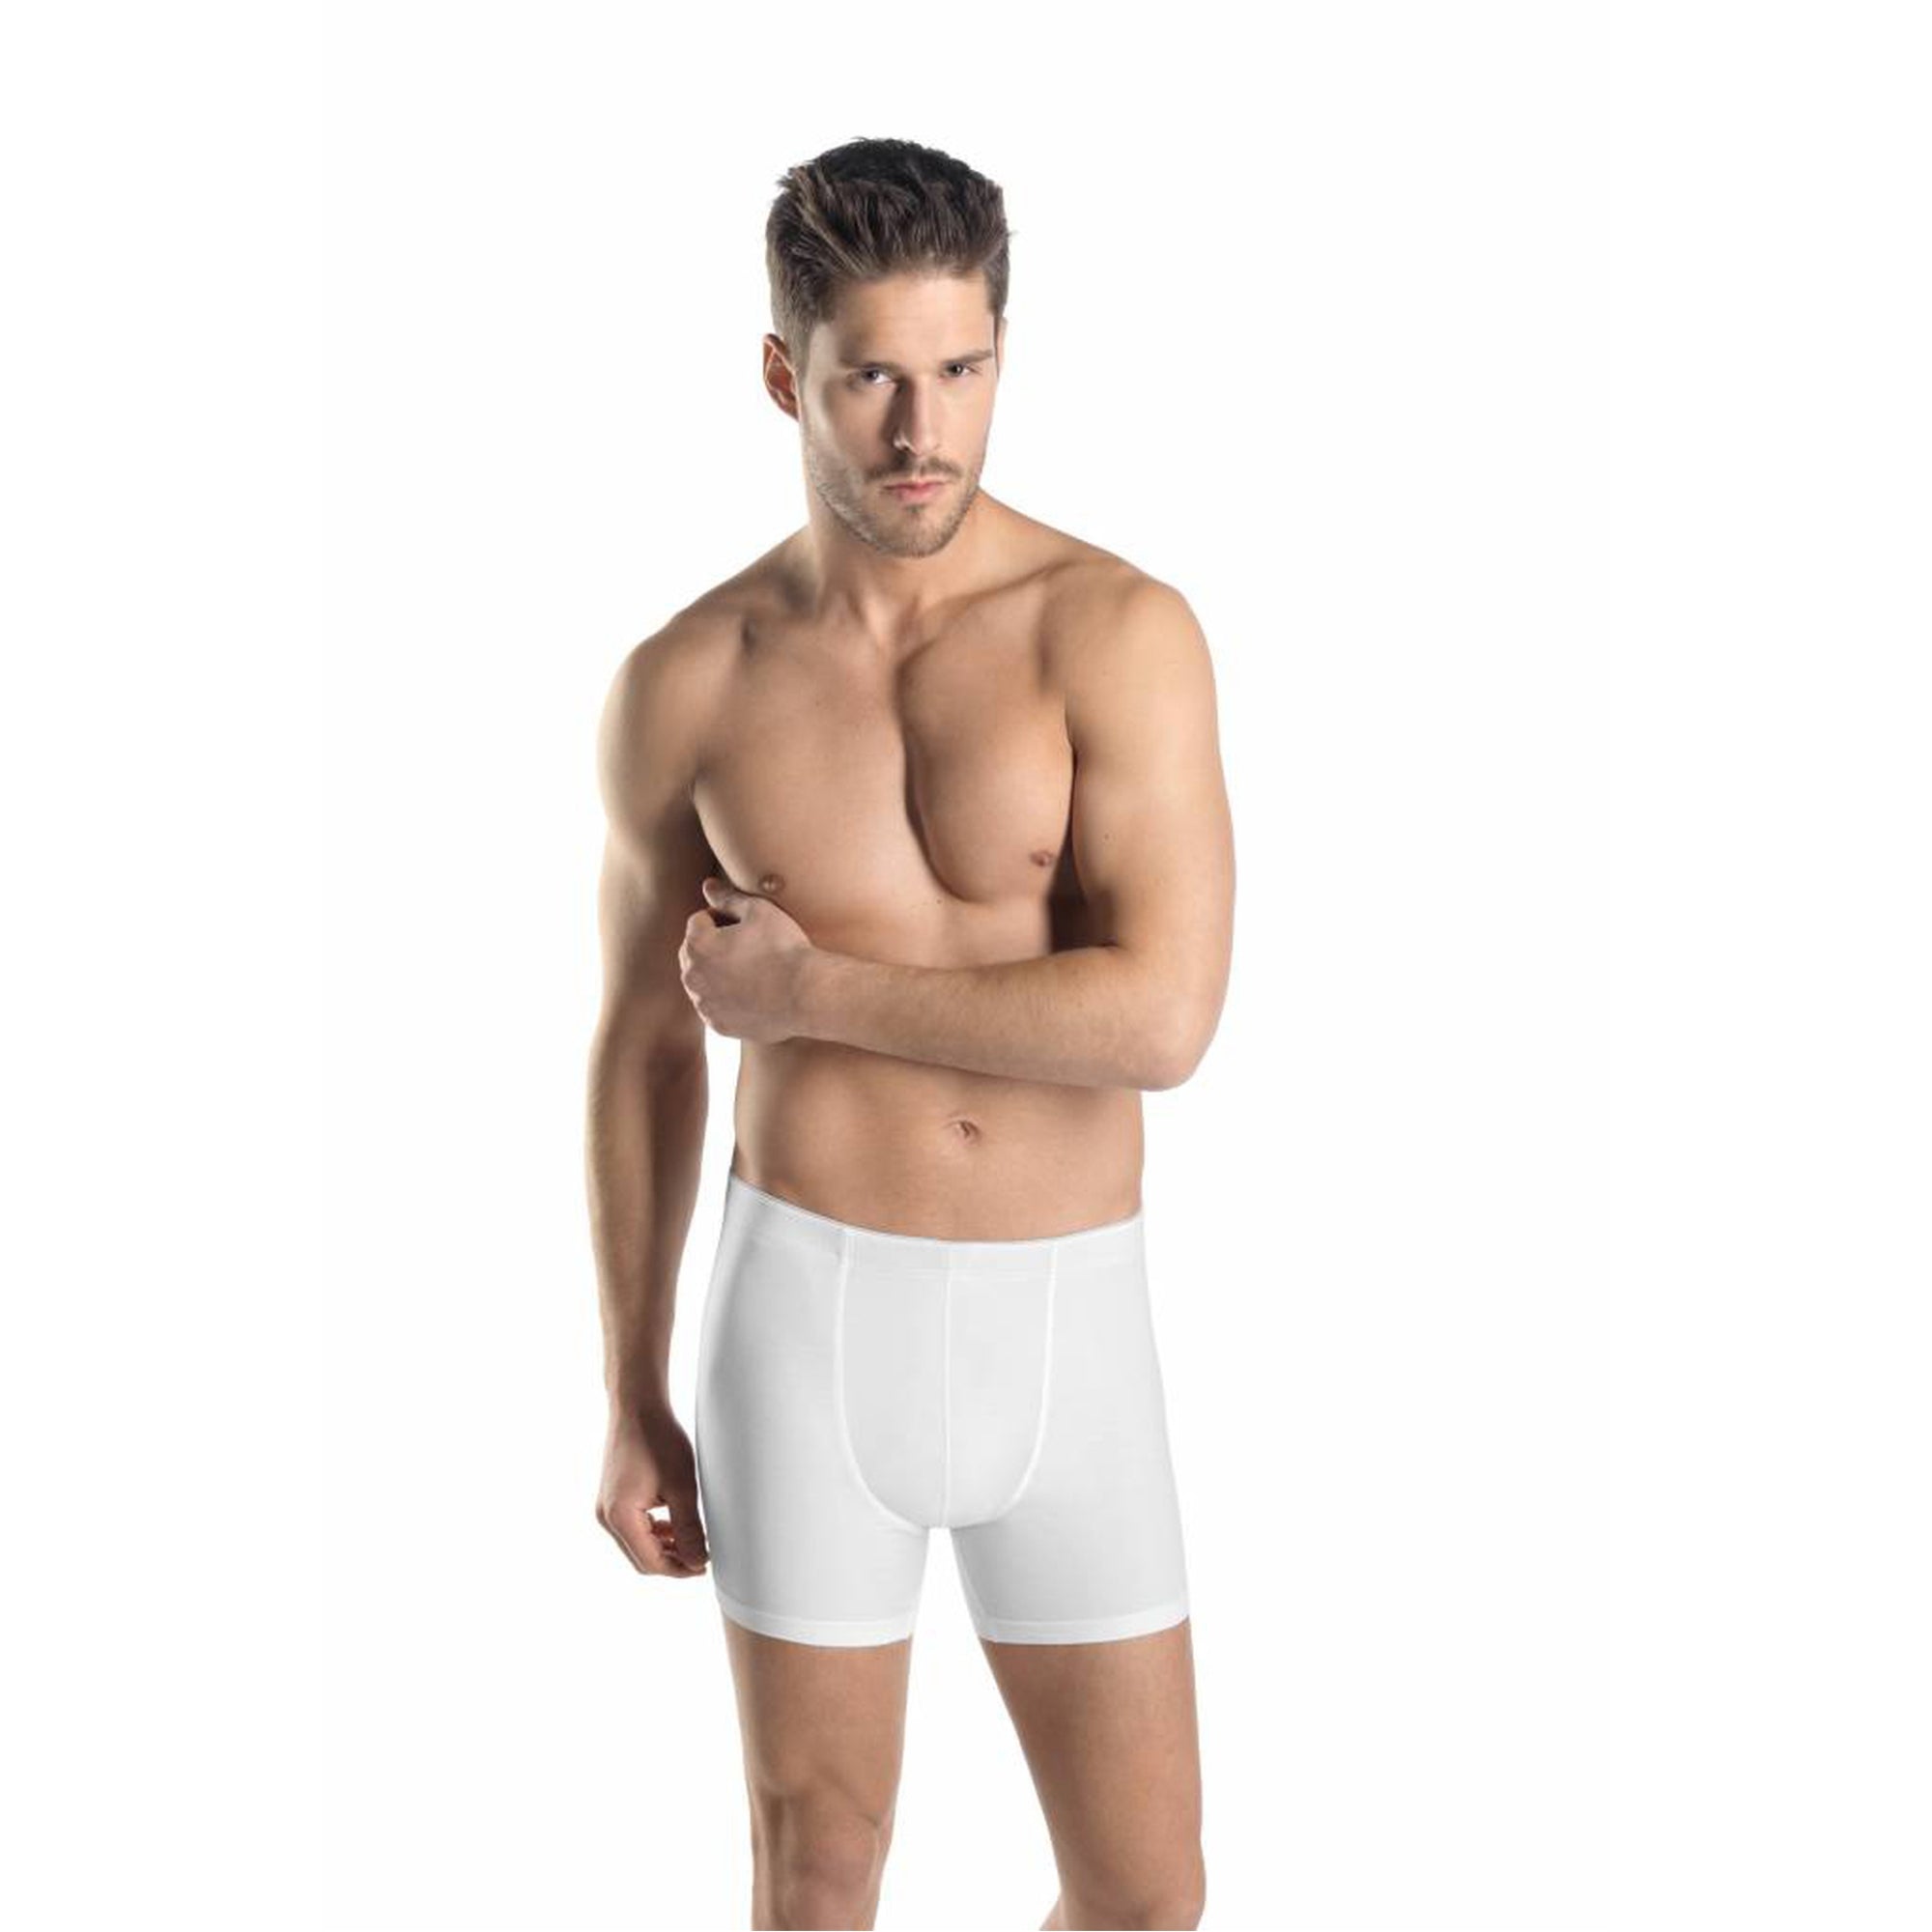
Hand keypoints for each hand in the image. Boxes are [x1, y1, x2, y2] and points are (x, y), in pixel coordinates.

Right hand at [596, 1404, 708, 1577]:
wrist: (637, 1406)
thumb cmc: (658, 1439)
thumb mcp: (681, 1486)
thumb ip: (689, 1529)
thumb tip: (699, 1561)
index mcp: (619, 1517)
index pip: (650, 1562)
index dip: (680, 1569)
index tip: (705, 1565)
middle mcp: (606, 1516)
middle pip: (641, 1557)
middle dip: (672, 1561)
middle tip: (702, 1556)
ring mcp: (606, 1507)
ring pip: (637, 1544)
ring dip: (663, 1547)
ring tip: (693, 1541)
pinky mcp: (612, 1497)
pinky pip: (632, 1527)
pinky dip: (653, 1532)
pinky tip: (675, 1525)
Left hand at [678, 875, 812, 1043]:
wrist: (807, 994)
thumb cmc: (784, 948)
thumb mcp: (759, 911)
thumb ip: (727, 898)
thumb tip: (707, 886)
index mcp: (697, 945)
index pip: (698, 921)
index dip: (722, 917)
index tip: (747, 926)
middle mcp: (692, 977)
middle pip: (694, 952)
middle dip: (714, 946)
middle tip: (749, 947)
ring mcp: (704, 1005)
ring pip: (703, 981)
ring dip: (718, 973)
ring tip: (753, 970)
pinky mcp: (718, 1025)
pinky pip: (715, 1007)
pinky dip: (727, 999)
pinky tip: (753, 993)